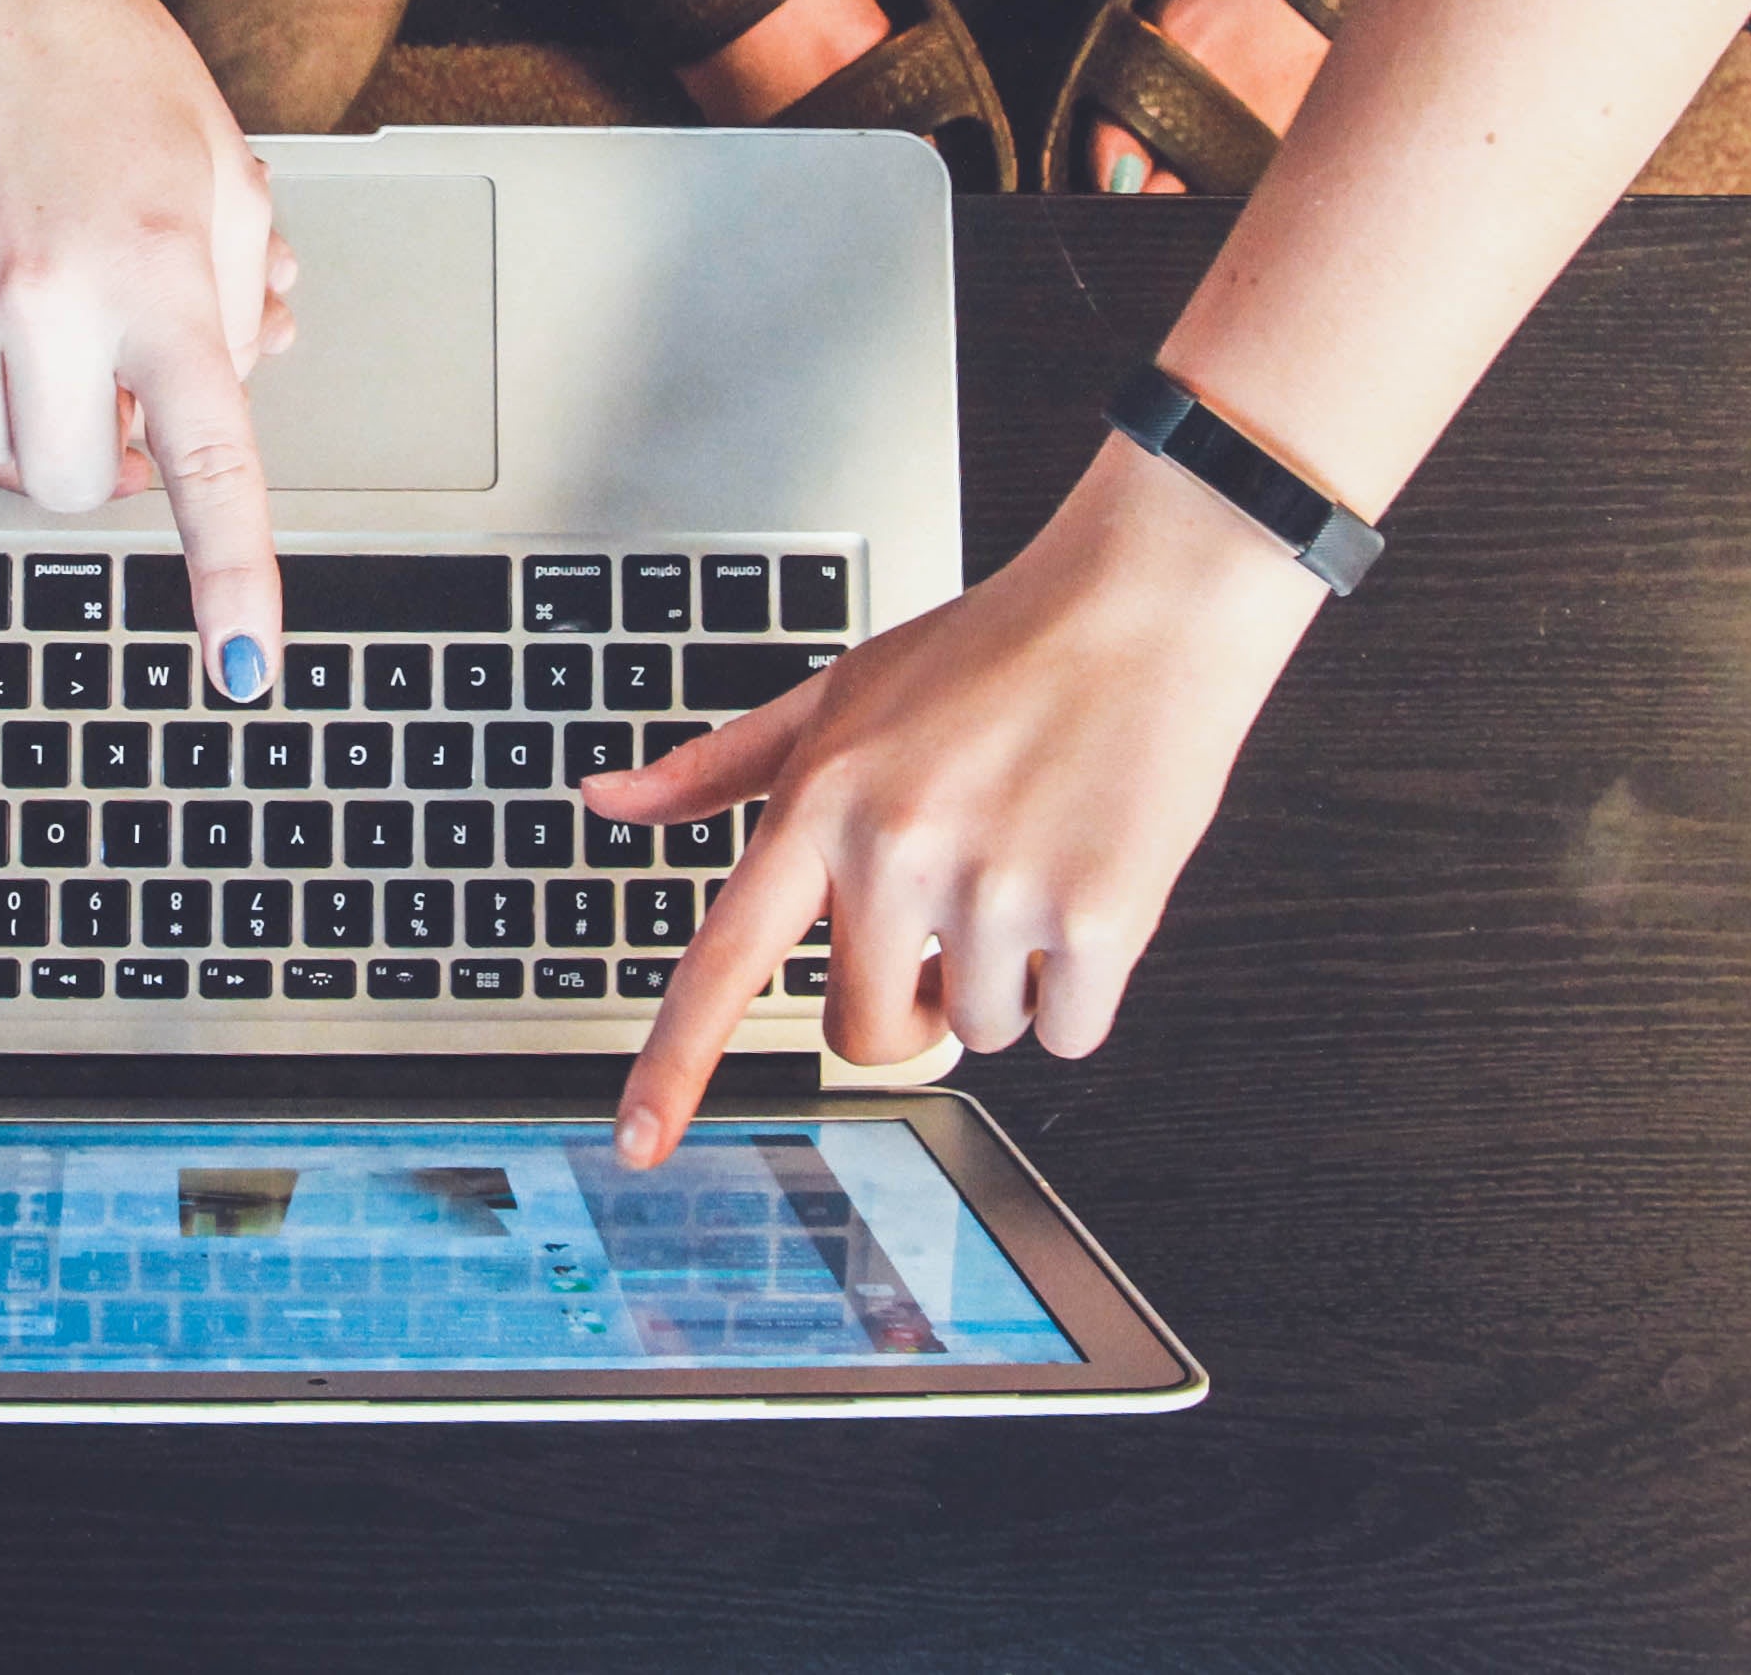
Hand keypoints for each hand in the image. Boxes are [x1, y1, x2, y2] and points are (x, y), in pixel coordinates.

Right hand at [0, 0, 291, 694]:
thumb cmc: (109, 68)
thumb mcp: (221, 177)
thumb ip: (235, 305)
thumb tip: (222, 402)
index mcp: (164, 275)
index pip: (208, 462)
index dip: (231, 575)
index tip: (244, 663)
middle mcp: (52, 294)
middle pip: (67, 482)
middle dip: (93, 460)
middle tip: (108, 383)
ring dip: (21, 404)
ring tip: (40, 297)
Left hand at [586, 437, 1326, 1164]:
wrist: (1143, 607)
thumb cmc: (990, 651)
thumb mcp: (837, 692)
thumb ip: (720, 767)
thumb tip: (607, 801)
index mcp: (822, 803)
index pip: (726, 960)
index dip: (675, 1064)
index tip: (639, 1143)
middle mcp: (897, 853)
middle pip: (866, 1033)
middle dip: (907, 1004)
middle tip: (947, 923)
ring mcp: (996, 891)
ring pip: (978, 1031)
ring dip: (1005, 980)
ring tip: (1027, 863)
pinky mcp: (1098, 919)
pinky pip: (1067, 1032)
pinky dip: (1081, 988)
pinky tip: (1085, 883)